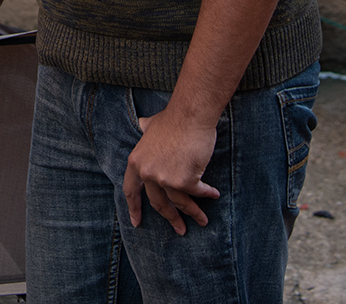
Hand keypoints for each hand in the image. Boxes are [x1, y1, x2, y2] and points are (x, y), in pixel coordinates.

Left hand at [123, 107, 221, 234]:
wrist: (189, 115)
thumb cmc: (173, 118)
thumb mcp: (152, 125)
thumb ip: (146, 129)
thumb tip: (142, 123)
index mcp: (136, 163)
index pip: (131, 191)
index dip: (134, 208)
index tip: (136, 223)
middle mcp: (148, 173)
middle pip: (158, 203)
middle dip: (170, 218)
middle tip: (179, 229)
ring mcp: (165, 179)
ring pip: (180, 203)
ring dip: (193, 214)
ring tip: (202, 220)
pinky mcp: (184, 181)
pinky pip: (197, 193)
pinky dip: (207, 194)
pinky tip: (214, 195)